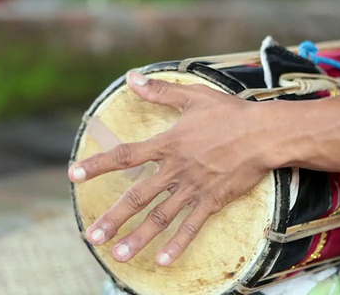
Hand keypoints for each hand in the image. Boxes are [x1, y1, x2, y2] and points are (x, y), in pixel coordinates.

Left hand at [68, 72, 277, 265]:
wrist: (265, 134)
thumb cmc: (230, 113)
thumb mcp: (193, 97)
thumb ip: (160, 91)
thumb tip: (131, 78)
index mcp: (168, 144)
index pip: (126, 156)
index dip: (98, 164)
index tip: (74, 175)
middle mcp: (176, 169)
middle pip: (137, 197)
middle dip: (113, 218)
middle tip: (91, 236)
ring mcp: (194, 188)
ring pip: (161, 216)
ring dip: (138, 236)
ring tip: (118, 255)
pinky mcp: (212, 201)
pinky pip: (192, 226)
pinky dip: (177, 244)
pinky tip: (162, 260)